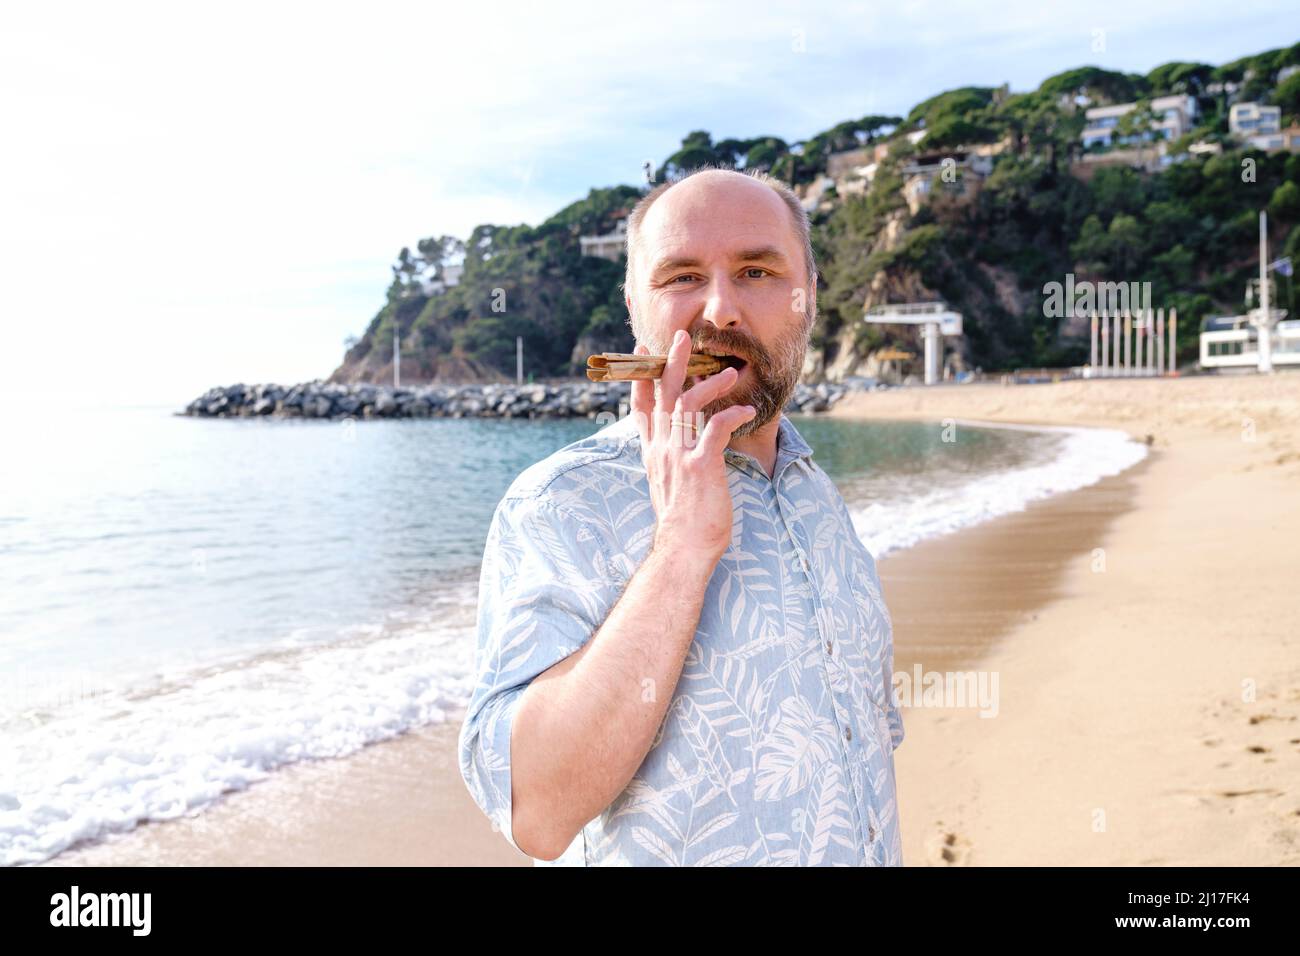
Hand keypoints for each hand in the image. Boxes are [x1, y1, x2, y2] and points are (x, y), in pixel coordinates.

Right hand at [629, 329, 756, 566]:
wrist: (683, 551)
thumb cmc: (683, 525)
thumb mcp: (668, 488)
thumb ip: (670, 463)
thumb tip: (678, 451)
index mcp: (653, 454)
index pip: (642, 408)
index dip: (642, 378)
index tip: (643, 353)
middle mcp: (662, 450)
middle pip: (662, 396)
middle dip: (671, 363)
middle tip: (681, 336)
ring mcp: (679, 456)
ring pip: (687, 404)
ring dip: (709, 383)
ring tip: (731, 372)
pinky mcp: (700, 466)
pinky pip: (716, 429)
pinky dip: (734, 416)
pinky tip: (750, 412)